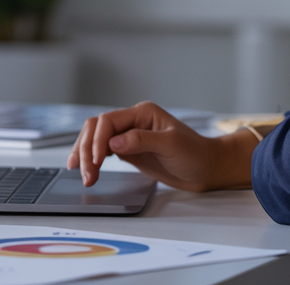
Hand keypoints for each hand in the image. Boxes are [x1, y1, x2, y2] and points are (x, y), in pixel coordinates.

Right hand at [67, 101, 257, 191]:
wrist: (205, 168)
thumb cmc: (194, 154)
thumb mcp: (171, 145)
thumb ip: (142, 141)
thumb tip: (113, 144)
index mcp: (143, 113)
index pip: (109, 121)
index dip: (98, 141)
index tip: (96, 163)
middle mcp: (133, 121)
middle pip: (97, 128)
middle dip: (87, 150)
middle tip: (87, 175)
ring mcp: (129, 135)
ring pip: (96, 139)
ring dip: (86, 155)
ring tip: (84, 177)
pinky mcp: (128, 150)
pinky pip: (102, 150)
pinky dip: (91, 159)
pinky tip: (86, 169)